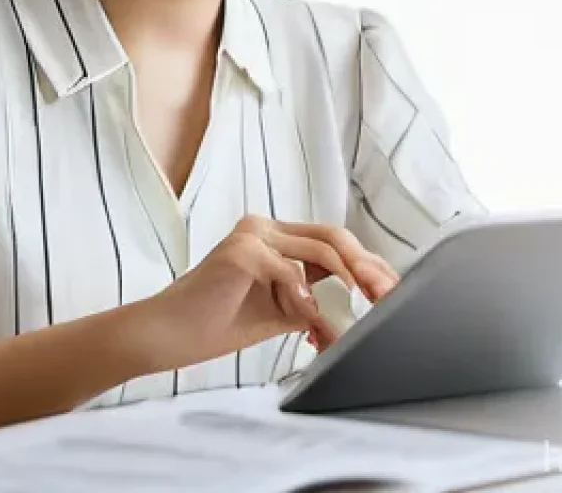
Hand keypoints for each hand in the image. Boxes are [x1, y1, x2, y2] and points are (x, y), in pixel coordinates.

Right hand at [147, 215, 398, 370]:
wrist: (169, 333)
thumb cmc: (216, 322)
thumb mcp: (278, 311)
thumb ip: (312, 302)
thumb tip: (355, 313)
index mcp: (274, 237)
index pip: (333, 241)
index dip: (367, 263)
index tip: (392, 290)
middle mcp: (264, 228)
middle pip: (332, 236)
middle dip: (367, 267)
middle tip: (387, 295)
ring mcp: (251, 235)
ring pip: (318, 249)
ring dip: (346, 283)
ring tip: (362, 310)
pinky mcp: (240, 252)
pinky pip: (289, 271)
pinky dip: (307, 298)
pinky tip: (310, 319)